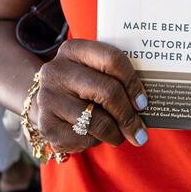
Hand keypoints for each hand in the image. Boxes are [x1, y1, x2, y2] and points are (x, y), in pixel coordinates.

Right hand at [30, 40, 148, 153]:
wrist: (45, 101)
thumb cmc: (81, 85)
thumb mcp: (93, 70)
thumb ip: (114, 76)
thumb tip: (144, 103)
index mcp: (73, 50)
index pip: (112, 59)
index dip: (132, 83)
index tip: (143, 103)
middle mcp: (56, 70)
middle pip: (107, 91)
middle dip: (128, 116)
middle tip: (140, 132)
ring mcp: (48, 98)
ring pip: (96, 120)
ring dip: (114, 133)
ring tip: (120, 137)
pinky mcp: (45, 124)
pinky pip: (81, 137)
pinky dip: (93, 142)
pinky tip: (95, 138)